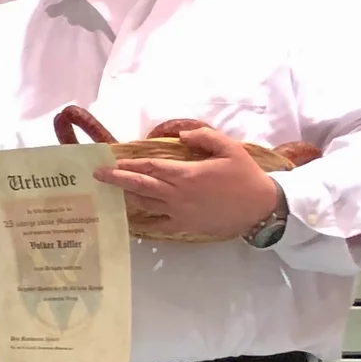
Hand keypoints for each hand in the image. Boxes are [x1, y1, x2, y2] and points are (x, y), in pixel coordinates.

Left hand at [94, 125, 281, 239]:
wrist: (262, 208)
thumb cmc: (246, 176)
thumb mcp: (230, 148)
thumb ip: (204, 137)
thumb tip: (181, 135)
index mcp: (186, 173)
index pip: (150, 166)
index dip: (129, 163)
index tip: (112, 160)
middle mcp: (177, 194)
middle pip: (140, 185)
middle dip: (117, 179)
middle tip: (98, 175)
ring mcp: (178, 212)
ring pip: (145, 204)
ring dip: (126, 197)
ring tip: (110, 191)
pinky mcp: (184, 226)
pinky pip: (158, 224)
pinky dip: (143, 221)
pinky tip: (131, 218)